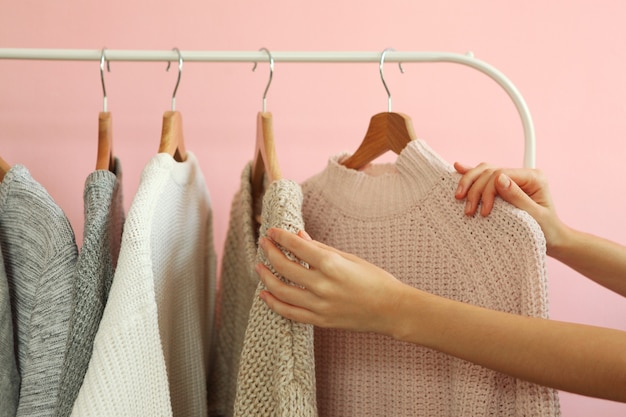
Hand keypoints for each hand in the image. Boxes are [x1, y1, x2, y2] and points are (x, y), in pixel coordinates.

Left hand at [256, 228, 409, 336]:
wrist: (391, 310)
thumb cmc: (375, 280)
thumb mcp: (349, 258)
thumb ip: (321, 248)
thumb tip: (298, 236)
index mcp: (331, 265)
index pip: (296, 247)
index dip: (280, 237)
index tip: (272, 231)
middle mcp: (322, 286)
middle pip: (284, 268)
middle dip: (270, 253)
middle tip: (264, 244)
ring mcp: (320, 306)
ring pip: (282, 291)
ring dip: (267, 277)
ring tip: (259, 267)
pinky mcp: (320, 321)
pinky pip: (290, 313)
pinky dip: (274, 303)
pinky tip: (265, 294)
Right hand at [453, 162, 565, 254]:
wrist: (552, 240)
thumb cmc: (547, 230)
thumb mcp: (535, 216)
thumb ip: (517, 196)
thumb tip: (499, 178)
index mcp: (533, 177)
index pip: (502, 175)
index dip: (487, 191)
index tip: (483, 211)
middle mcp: (523, 174)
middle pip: (490, 171)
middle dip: (475, 188)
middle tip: (469, 209)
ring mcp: (513, 179)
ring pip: (485, 171)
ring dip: (469, 182)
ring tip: (459, 197)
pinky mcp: (504, 186)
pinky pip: (484, 177)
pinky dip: (471, 175)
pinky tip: (459, 169)